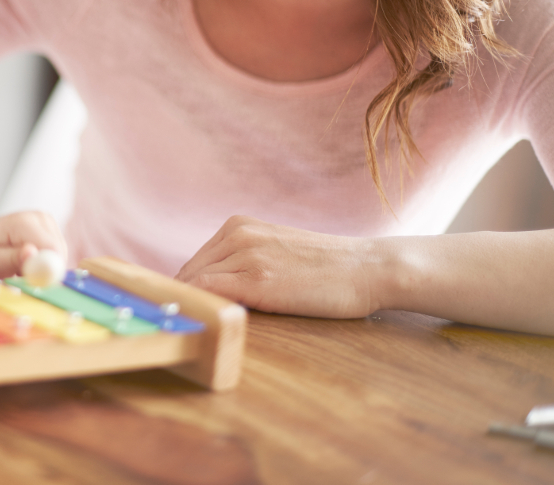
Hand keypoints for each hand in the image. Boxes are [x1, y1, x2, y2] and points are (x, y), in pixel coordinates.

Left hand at [0, 210, 66, 283]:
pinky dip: (44, 264)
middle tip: (19, 275)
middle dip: (44, 270)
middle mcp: (40, 218)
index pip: (51, 248)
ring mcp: (48, 223)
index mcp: (23, 221)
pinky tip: (27, 262)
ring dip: (43, 267)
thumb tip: (32, 252)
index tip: (32, 281)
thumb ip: (12, 258)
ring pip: (59, 255)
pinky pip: (57, 255)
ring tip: (20, 267)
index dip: (47, 269)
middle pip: (58, 252)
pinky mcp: (52, 231)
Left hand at [176, 215, 381, 318]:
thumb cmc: (327, 268)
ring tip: (197, 329)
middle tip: (188, 325)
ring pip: (195, 282)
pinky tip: (206, 323)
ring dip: (192, 305)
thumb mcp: (276, 251)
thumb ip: (244, 261)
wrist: (368, 268)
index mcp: (239, 225)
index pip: (196, 262)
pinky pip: (208, 292)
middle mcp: (237, 234)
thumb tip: (211, 288)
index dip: (187, 289)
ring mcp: (246, 255)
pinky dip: (201, 307)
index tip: (187, 311)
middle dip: (186, 298)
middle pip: (189, 272)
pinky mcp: (256, 280)